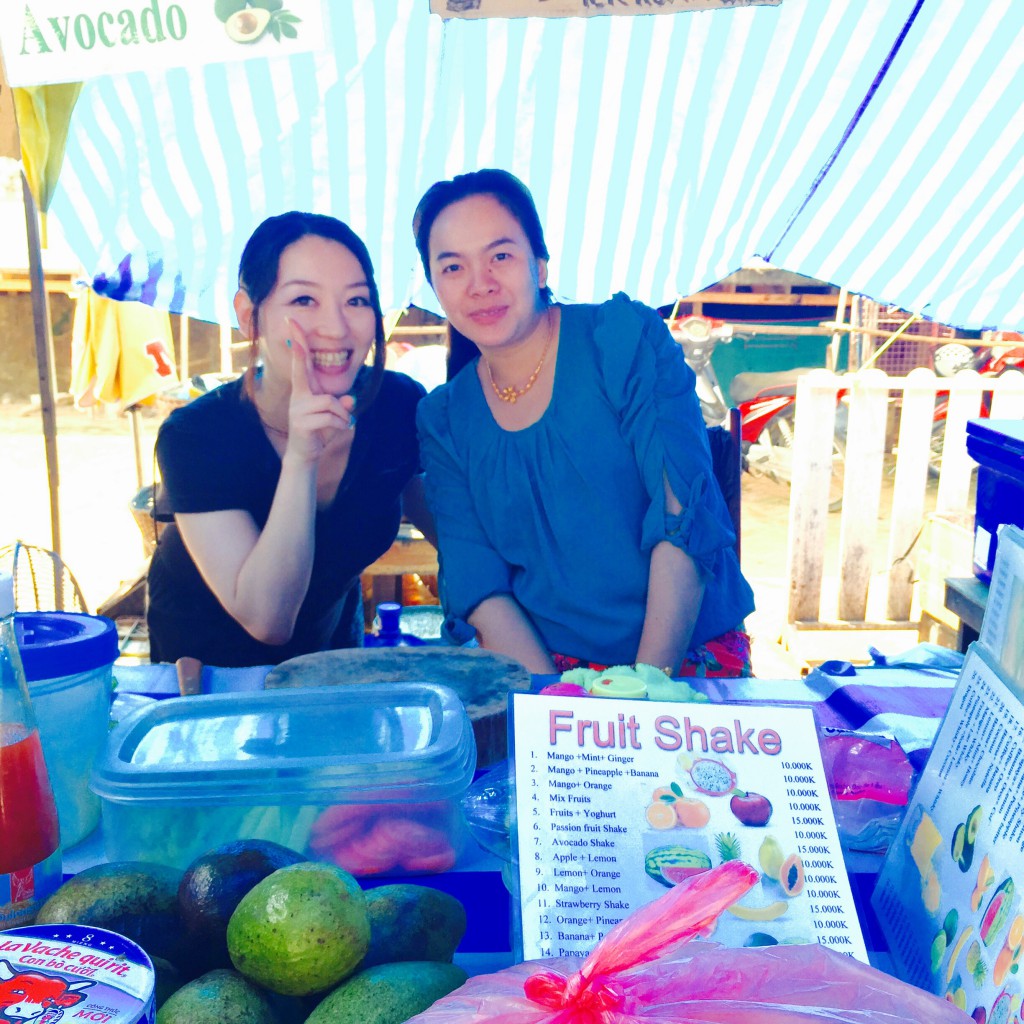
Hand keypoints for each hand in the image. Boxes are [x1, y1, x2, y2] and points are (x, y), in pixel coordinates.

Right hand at [286, 318, 355, 462]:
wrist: (305, 455)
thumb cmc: (319, 431)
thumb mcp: (334, 416)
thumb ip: (342, 405)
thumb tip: (351, 399)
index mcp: (304, 391)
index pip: (301, 364)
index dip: (298, 344)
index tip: (291, 324)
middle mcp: (299, 396)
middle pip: (301, 368)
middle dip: (298, 345)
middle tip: (290, 321)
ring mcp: (298, 408)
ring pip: (331, 401)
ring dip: (342, 415)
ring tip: (340, 424)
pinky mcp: (301, 422)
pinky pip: (332, 417)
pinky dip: (341, 424)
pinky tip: (338, 430)